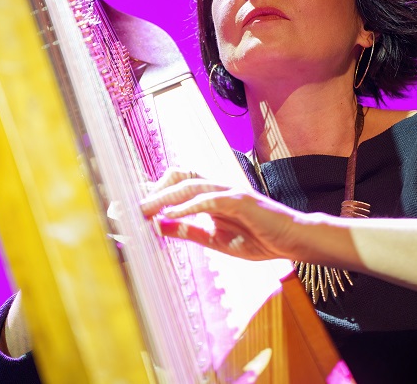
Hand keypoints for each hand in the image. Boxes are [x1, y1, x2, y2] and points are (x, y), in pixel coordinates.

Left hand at [141, 167, 301, 260]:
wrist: (291, 241)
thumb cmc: (258, 239)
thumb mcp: (215, 240)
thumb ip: (189, 230)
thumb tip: (159, 226)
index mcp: (209, 196)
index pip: (174, 185)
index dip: (149, 192)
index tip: (124, 205)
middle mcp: (216, 187)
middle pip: (177, 175)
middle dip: (152, 189)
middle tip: (129, 209)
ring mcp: (228, 191)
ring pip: (190, 184)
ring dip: (164, 197)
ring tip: (143, 210)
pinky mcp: (241, 200)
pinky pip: (210, 199)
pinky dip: (190, 206)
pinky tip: (174, 214)